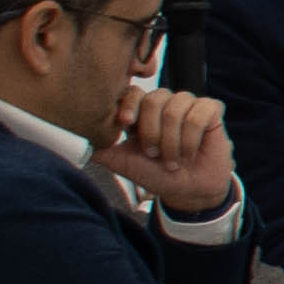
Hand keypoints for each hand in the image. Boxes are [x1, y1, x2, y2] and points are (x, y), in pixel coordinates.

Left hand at [93, 86, 234, 216]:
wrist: (188, 190)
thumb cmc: (156, 174)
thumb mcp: (122, 162)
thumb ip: (100, 148)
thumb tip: (72, 138)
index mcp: (142, 111)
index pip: (132, 92)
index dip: (128, 105)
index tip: (125, 125)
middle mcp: (165, 103)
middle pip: (153, 99)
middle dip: (151, 133)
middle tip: (153, 155)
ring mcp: (189, 104)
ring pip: (175, 108)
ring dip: (171, 142)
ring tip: (172, 160)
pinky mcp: (211, 110)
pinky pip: (197, 115)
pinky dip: (190, 140)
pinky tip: (189, 153)